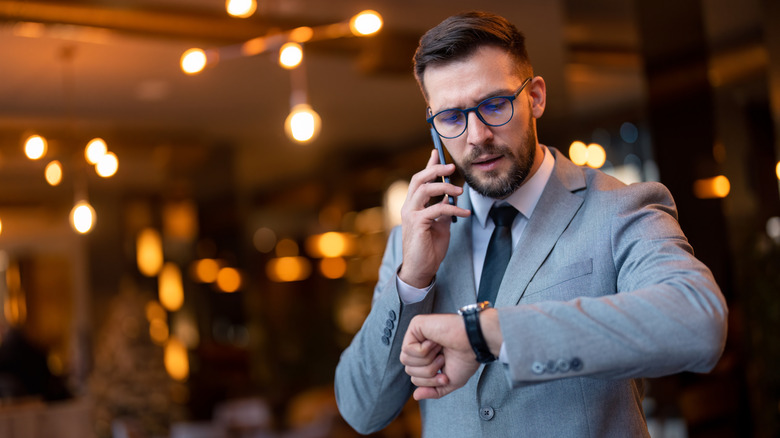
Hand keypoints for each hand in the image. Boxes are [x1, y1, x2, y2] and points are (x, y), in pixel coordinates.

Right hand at [398, 150, 469, 287]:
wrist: (421, 270)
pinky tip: (464, 214)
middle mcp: (409, 207)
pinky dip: (452, 209)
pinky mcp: (417, 224)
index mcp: (413, 205)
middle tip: (452, 167)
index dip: (429, 165)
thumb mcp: (439, 224)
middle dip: (435, 170)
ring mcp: (411, 215)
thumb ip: (442, 208)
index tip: (437, 152)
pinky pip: (436, 209)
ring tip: (460, 191)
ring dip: (444, 187)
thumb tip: (450, 195)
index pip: (419, 180)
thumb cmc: (429, 248)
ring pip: (425, 190)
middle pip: (419, 179)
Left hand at [400, 314, 479, 399]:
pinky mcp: (416, 325)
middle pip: (408, 369)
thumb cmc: (466, 358)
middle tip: (443, 360)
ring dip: (426, 360)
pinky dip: (424, 350)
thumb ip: (433, 390)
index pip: (415, 377)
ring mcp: (417, 334)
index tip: (445, 375)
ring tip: (440, 351)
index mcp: (428, 357)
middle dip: (428, 372)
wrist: (474, 343)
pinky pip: (407, 348)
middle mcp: (421, 345)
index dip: (429, 381)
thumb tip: (416, 395)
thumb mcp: (449, 382)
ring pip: (405, 360)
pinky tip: (436, 342)